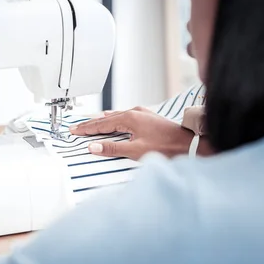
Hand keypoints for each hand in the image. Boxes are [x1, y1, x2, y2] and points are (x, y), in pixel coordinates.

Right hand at [69, 107, 211, 159]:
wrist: (189, 145)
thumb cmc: (167, 147)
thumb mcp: (135, 150)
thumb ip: (112, 148)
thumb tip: (93, 147)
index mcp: (130, 117)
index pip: (101, 124)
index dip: (86, 129)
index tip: (74, 131)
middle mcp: (135, 112)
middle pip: (106, 119)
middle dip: (91, 124)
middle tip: (76, 128)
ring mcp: (142, 114)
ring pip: (116, 116)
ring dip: (102, 121)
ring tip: (90, 123)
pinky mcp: (148, 118)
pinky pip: (125, 116)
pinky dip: (114, 120)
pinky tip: (113, 120)